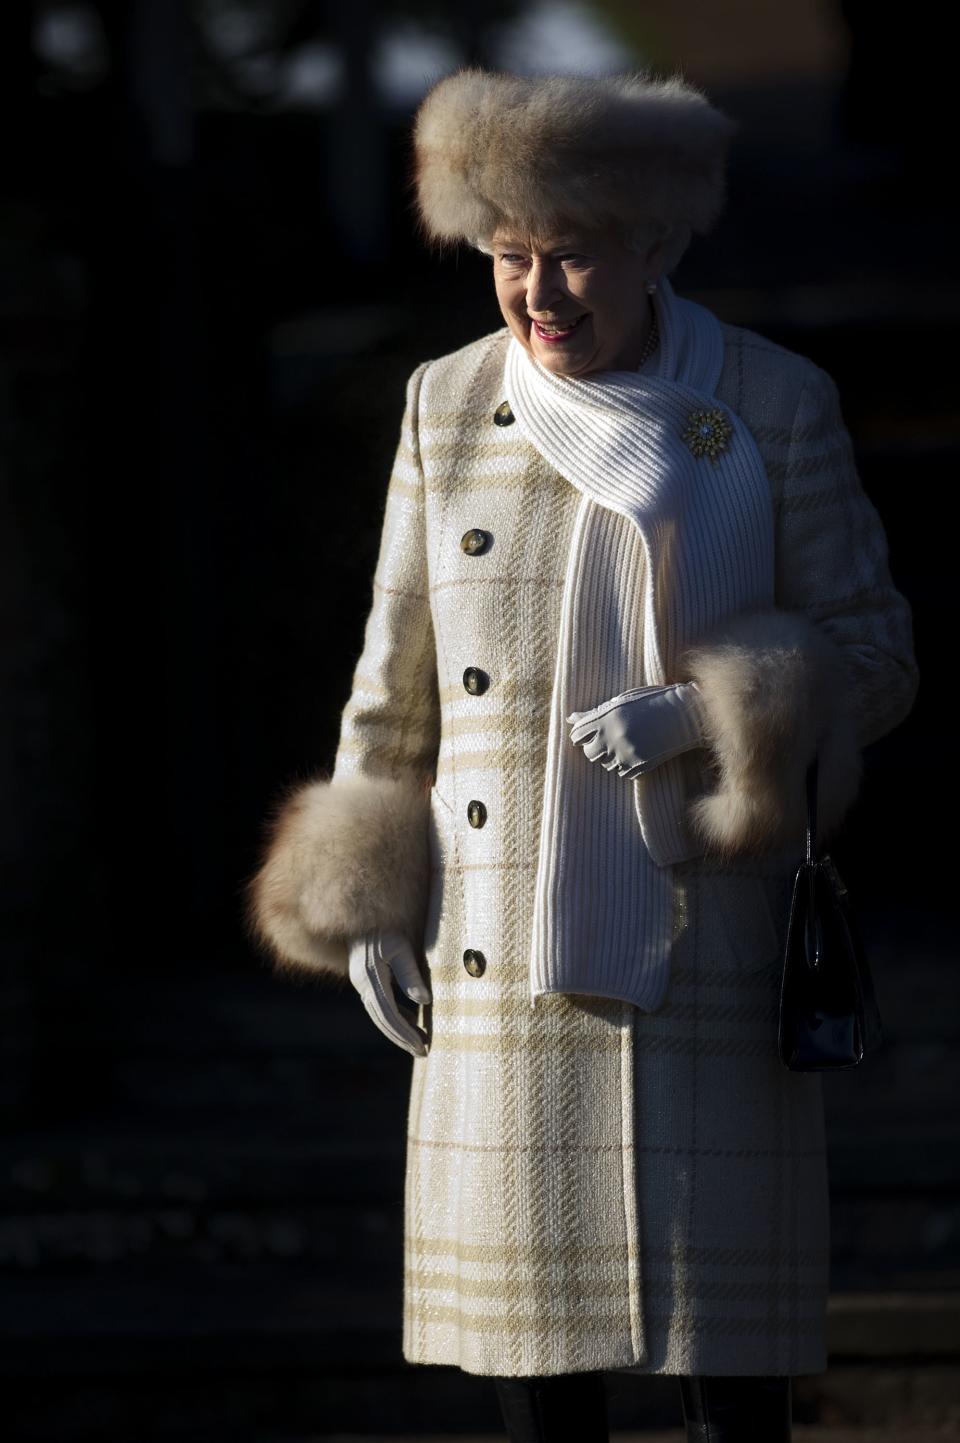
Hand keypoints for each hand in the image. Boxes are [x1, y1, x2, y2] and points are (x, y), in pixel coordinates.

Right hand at [348, 928, 431, 1057]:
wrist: (364, 912)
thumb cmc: (386, 926)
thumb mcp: (401, 947)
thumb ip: (410, 974)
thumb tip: (424, 1001)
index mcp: (370, 978)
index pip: (388, 1014)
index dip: (405, 1033)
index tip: (422, 1046)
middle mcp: (362, 984)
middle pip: (382, 1020)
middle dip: (402, 1038)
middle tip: (423, 1053)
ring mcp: (362, 982)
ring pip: (380, 1015)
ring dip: (399, 1029)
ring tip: (419, 1041)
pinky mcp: (366, 978)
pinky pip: (380, 1004)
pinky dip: (396, 1014)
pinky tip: (413, 1019)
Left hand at [567, 681, 706, 779]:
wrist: (684, 715)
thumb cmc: (652, 702)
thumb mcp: (622, 701)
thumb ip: (594, 713)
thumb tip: (571, 718)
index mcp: (607, 718)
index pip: (577, 734)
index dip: (581, 734)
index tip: (588, 733)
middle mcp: (613, 737)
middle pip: (589, 753)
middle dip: (595, 747)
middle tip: (609, 739)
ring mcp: (626, 754)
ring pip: (605, 764)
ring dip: (611, 756)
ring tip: (627, 742)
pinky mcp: (639, 766)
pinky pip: (622, 773)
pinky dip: (625, 765)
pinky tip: (636, 751)